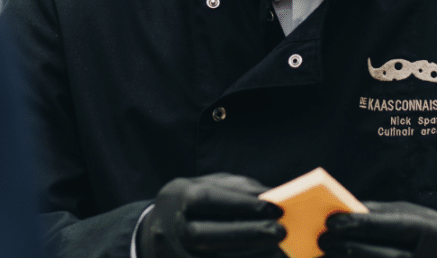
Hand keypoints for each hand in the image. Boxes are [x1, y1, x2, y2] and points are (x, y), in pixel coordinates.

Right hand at [138, 173, 285, 257]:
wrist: (155, 234)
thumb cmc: (193, 204)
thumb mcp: (209, 185)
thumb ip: (238, 188)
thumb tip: (272, 196)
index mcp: (178, 196)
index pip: (208, 199)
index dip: (242, 204)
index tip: (276, 209)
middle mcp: (171, 227)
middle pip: (205, 234)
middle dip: (247, 233)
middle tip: (281, 232)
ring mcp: (173, 254)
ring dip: (248, 255)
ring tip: (278, 251)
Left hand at [319, 201, 436, 257]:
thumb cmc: (431, 232)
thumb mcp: (416, 214)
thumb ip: (382, 213)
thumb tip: (347, 210)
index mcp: (426, 231)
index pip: (387, 227)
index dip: (357, 224)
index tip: (332, 221)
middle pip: (378, 255)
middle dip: (347, 248)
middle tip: (322, 239)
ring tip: (323, 256)